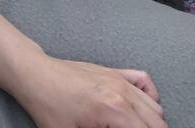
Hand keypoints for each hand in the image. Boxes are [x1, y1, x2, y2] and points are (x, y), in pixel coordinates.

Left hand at [20, 55, 165, 127]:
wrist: (36, 75)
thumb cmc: (49, 106)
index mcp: (114, 110)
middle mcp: (122, 92)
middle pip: (157, 122)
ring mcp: (120, 79)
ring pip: (155, 107)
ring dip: (151, 123)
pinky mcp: (114, 72)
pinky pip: (145, 82)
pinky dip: (150, 98)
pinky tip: (141, 110)